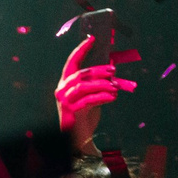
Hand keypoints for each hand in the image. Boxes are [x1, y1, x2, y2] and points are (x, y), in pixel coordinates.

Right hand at [55, 33, 134, 150]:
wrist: (79, 138)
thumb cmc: (85, 115)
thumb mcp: (91, 95)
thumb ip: (96, 83)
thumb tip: (111, 68)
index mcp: (65, 83)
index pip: (71, 62)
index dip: (81, 49)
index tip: (92, 39)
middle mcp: (62, 89)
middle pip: (80, 74)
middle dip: (98, 71)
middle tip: (114, 71)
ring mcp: (64, 101)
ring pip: (84, 86)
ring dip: (102, 85)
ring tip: (116, 86)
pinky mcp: (70, 111)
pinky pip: (88, 101)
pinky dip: (102, 97)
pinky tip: (113, 97)